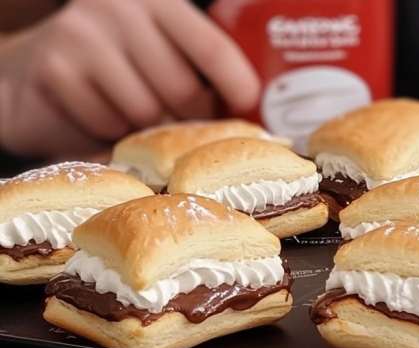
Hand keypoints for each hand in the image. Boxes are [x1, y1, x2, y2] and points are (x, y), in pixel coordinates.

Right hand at [0, 0, 259, 156]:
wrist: (33, 74)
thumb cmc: (114, 70)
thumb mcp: (158, 54)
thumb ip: (196, 68)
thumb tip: (253, 112)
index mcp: (158, 2)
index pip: (212, 46)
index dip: (237, 83)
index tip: (247, 105)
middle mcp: (120, 8)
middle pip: (183, 90)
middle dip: (187, 118)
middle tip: (178, 122)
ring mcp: (83, 35)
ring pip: (146, 112)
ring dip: (144, 129)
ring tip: (132, 115)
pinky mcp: (56, 69)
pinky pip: (108, 124)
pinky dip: (109, 133)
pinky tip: (99, 115)